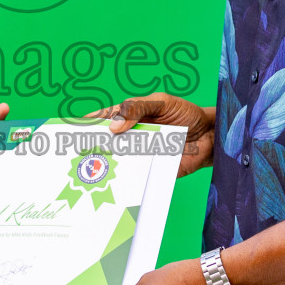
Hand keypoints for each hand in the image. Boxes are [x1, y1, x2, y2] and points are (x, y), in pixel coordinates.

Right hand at [88, 92, 214, 176]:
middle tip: (76, 152)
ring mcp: (141, 155)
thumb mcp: (160, 102)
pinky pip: (135, 177)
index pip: (106, 120)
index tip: (73, 129)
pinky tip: (113, 182)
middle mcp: (133, 138)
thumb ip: (137, 108)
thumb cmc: (185, 114)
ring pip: (118, 162)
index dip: (89, 124)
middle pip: (107, 143)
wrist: (210, 135)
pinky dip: (125, 180)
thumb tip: (114, 126)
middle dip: (91, 147)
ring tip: (87, 169)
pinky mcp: (152, 172)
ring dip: (105, 166)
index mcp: (131, 117)